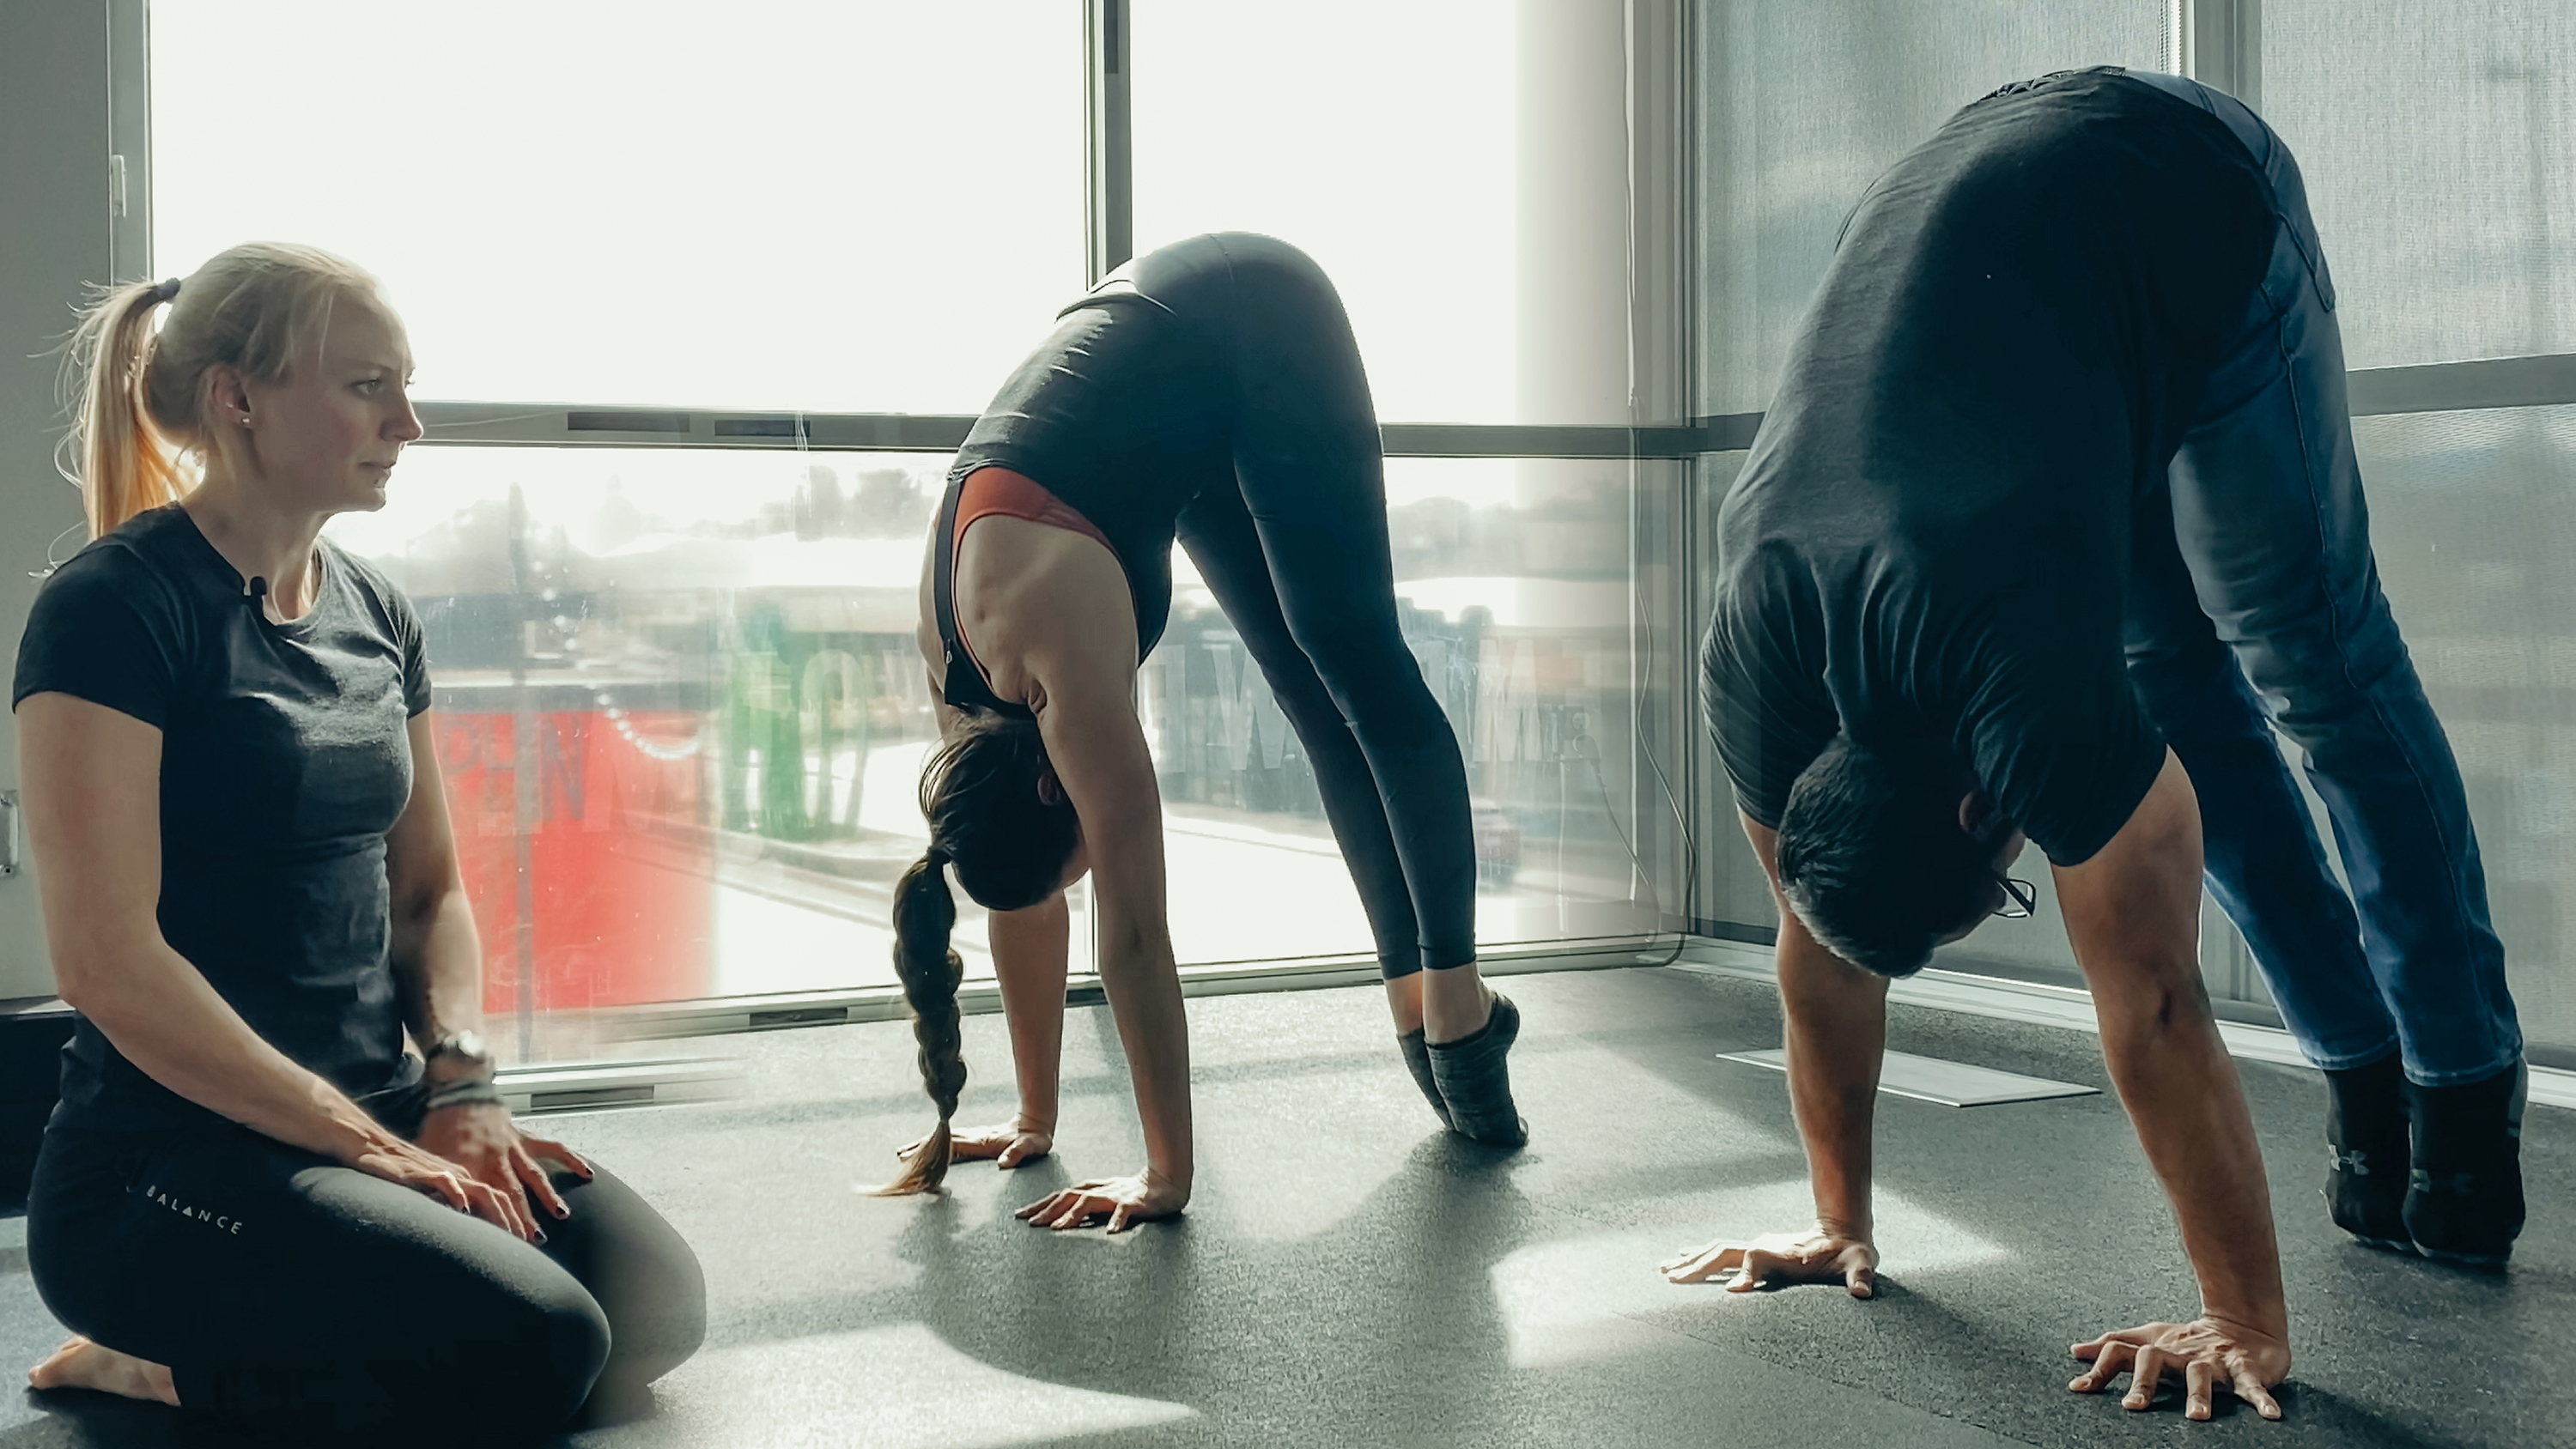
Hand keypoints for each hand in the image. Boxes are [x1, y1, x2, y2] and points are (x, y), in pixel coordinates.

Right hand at [341, 1125, 547, 1243]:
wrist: (369, 1144)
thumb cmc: (397, 1168)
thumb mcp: (429, 1188)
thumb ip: (446, 1204)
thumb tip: (462, 1230)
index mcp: (465, 1177)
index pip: (500, 1199)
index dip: (515, 1221)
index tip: (526, 1244)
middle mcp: (461, 1174)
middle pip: (500, 1197)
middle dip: (516, 1222)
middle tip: (526, 1245)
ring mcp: (444, 1171)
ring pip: (482, 1191)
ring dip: (498, 1214)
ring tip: (508, 1235)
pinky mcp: (421, 1170)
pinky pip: (445, 1180)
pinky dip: (457, 1195)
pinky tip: (463, 1210)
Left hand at [414, 1102, 595, 1237]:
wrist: (457, 1093)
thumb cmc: (439, 1130)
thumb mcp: (428, 1159)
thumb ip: (438, 1184)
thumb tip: (440, 1211)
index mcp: (472, 1167)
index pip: (486, 1201)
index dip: (495, 1223)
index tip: (504, 1244)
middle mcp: (497, 1160)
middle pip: (513, 1194)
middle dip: (525, 1220)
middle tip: (536, 1243)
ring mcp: (515, 1149)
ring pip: (535, 1176)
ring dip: (548, 1196)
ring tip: (562, 1216)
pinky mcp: (526, 1138)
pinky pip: (552, 1149)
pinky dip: (572, 1160)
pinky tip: (587, 1174)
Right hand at [903, 1118, 1052, 1168]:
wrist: (1036, 1124)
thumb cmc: (1035, 1140)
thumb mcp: (1030, 1147)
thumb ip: (1018, 1153)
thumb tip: (1003, 1163)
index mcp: (981, 1142)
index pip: (952, 1146)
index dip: (934, 1150)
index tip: (917, 1154)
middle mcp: (974, 1138)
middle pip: (942, 1142)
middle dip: (921, 1147)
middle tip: (899, 1154)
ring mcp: (975, 1138)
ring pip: (945, 1141)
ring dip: (926, 1144)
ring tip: (905, 1151)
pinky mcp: (977, 1140)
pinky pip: (952, 1143)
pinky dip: (937, 1145)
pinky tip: (928, 1148)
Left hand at [1015, 1169, 1186, 1233]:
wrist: (1165, 1183)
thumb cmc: (1132, 1194)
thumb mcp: (1105, 1200)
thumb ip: (1086, 1207)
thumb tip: (1061, 1221)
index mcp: (1091, 1190)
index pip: (1060, 1196)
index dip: (1040, 1205)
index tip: (1021, 1216)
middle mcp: (1100, 1190)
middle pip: (1068, 1197)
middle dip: (1048, 1209)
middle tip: (1030, 1224)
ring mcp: (1116, 1195)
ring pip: (1089, 1202)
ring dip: (1073, 1215)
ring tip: (1059, 1228)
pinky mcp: (1134, 1203)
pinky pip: (1124, 1211)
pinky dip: (1116, 1220)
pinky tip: (1110, 1233)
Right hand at [1661, 1226, 1877, 1296]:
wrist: (1844, 1230)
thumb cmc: (1851, 1252)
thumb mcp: (1861, 1262)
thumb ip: (1862, 1275)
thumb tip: (1863, 1291)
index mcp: (1782, 1251)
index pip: (1754, 1259)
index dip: (1744, 1274)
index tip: (1731, 1292)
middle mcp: (1763, 1246)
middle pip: (1721, 1252)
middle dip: (1696, 1266)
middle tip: (1670, 1278)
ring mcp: (1758, 1247)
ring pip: (1716, 1251)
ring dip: (1691, 1260)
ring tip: (1664, 1268)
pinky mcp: (1757, 1252)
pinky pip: (1721, 1253)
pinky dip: (1700, 1256)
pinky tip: (1684, 1258)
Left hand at [2070, 1316, 2287, 1420]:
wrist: (2244, 1324)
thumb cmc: (2189, 1340)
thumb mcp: (2150, 1341)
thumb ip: (2116, 1347)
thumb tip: (2075, 1350)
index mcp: (2157, 1350)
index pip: (2122, 1353)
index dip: (2100, 1368)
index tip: (2078, 1389)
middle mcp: (2181, 1355)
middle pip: (2156, 1361)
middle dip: (2144, 1383)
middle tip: (2132, 1406)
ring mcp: (2214, 1361)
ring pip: (2202, 1375)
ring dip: (2199, 1395)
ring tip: (2196, 1418)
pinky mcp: (2247, 1369)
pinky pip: (2254, 1385)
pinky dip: (2262, 1399)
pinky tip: (2269, 1415)